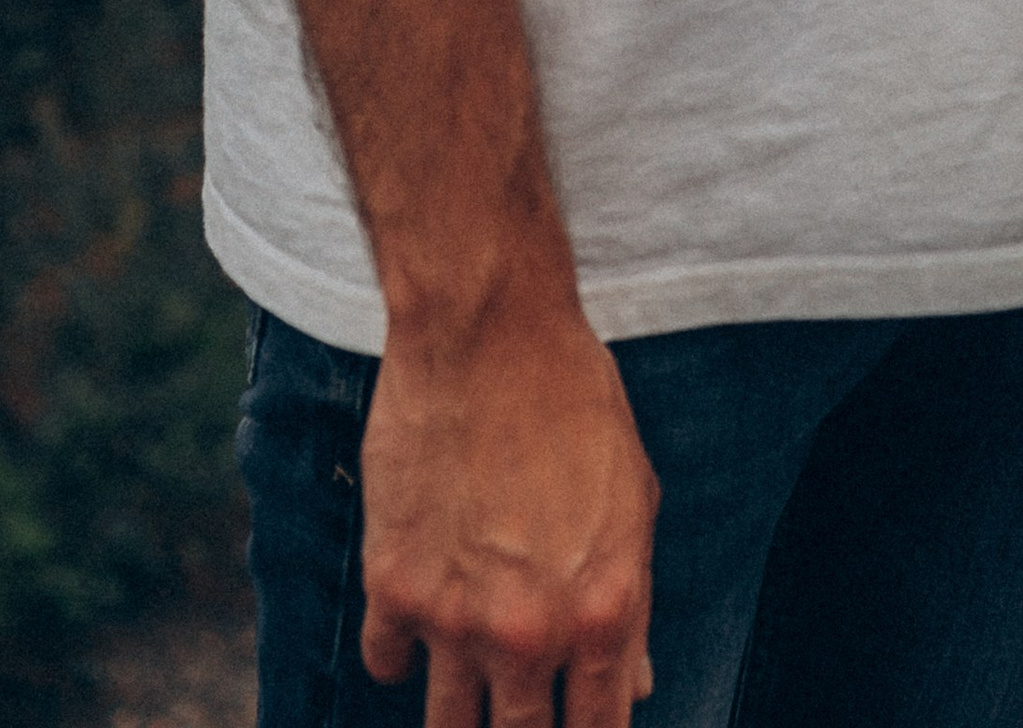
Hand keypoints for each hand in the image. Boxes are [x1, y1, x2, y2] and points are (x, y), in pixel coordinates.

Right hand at [358, 286, 658, 727]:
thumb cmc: (574, 401)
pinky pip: (388, 663)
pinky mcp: (392, 587)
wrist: (487, 333)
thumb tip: (634, 684)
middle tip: (517, 713)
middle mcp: (530, 632)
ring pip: (448, 725)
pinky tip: (418, 625)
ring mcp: (455, 618)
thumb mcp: (632, 499)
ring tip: (468, 689)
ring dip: (460, 713)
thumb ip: (630, 604)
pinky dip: (402, 653)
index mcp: (604, 610)